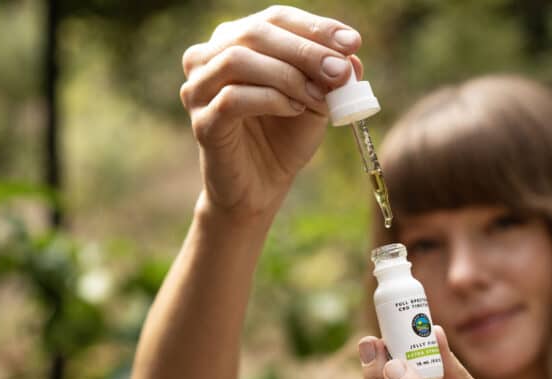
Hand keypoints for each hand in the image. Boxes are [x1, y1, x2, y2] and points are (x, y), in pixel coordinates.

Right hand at [179, 6, 364, 222]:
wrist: (261, 187)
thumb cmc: (284, 138)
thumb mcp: (316, 100)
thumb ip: (330, 77)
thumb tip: (353, 57)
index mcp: (235, 41)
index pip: (274, 18)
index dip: (315, 27)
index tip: (353, 42)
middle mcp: (208, 58)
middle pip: (255, 33)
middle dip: (305, 50)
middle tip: (340, 71)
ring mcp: (198, 90)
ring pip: (238, 60)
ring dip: (288, 75)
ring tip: (321, 97)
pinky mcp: (202, 123)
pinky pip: (232, 98)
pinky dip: (271, 99)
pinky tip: (296, 109)